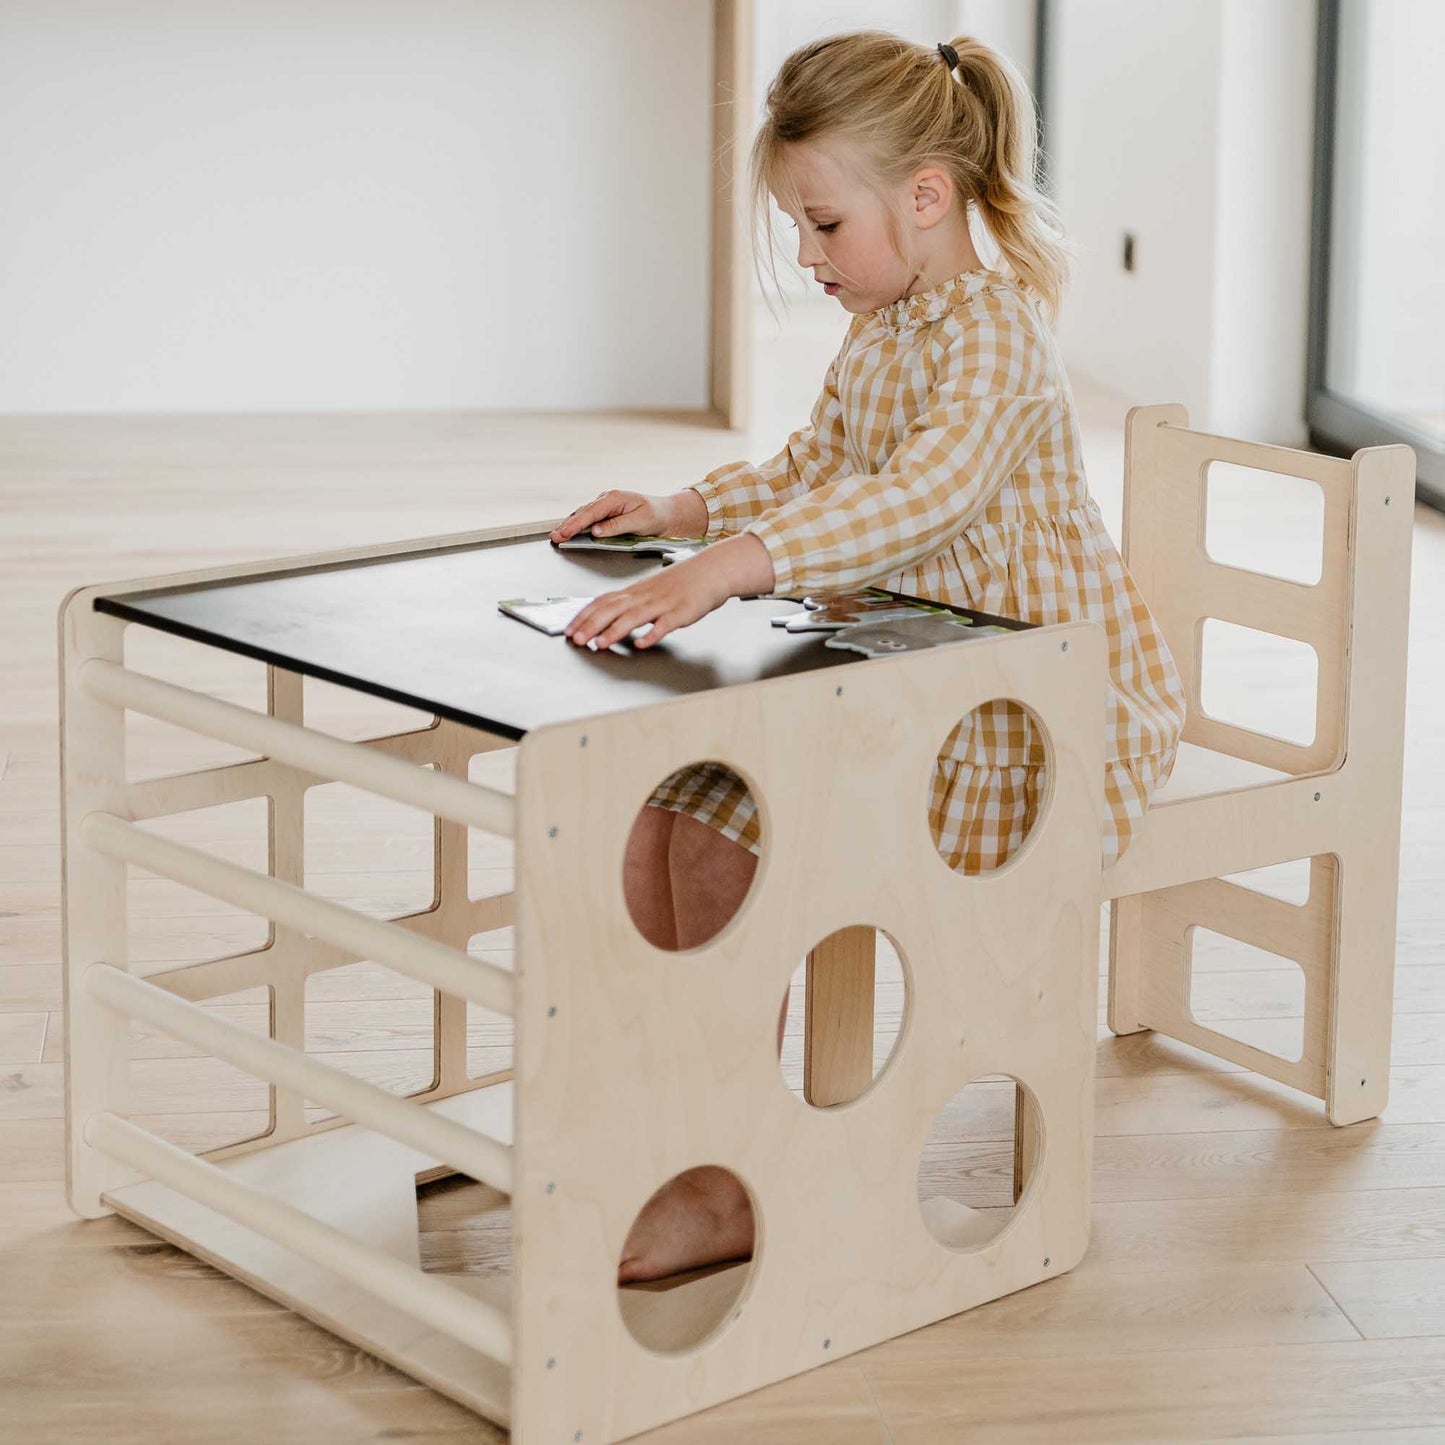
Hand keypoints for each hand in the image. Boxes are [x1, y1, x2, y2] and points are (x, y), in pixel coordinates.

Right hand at [550, 488, 705, 543]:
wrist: (667, 513)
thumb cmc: (656, 516)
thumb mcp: (639, 522)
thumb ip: (616, 526)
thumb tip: (596, 531)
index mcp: (614, 498)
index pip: (590, 513)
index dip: (575, 525)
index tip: (564, 533)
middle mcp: (607, 499)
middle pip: (583, 513)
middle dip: (567, 525)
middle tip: (555, 536)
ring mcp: (606, 505)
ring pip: (584, 514)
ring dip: (570, 524)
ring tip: (557, 534)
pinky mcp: (607, 512)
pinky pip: (589, 517)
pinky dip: (578, 524)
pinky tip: (570, 530)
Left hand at [565, 535, 774, 650]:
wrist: (712, 571)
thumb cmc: (682, 583)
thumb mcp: (651, 591)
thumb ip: (631, 606)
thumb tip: (609, 619)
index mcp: (635, 592)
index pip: (603, 601)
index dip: (584, 615)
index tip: (569, 628)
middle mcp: (645, 596)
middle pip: (613, 609)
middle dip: (591, 625)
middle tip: (576, 639)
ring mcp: (663, 603)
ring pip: (634, 617)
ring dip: (614, 631)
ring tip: (600, 644)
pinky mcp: (681, 612)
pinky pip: (665, 624)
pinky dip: (652, 633)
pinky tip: (641, 643)